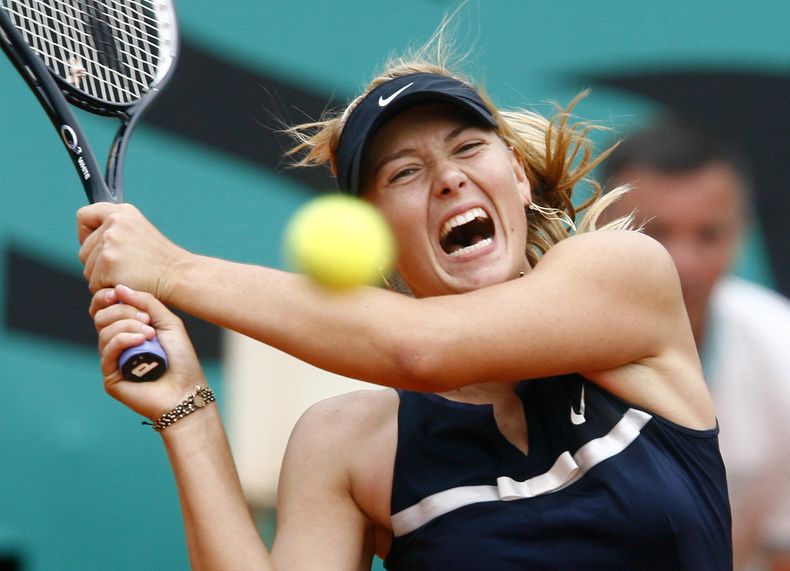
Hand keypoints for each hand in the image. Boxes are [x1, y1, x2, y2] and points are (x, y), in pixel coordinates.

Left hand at [77, 203, 184, 299]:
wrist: (178, 276)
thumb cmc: (162, 261)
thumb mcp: (140, 232)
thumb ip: (116, 230)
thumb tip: (92, 239)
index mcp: (122, 212)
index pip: (84, 216)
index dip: (85, 234)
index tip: (96, 245)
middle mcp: (114, 223)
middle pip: (84, 250)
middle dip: (97, 263)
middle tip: (124, 268)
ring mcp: (110, 243)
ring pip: (88, 269)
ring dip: (103, 278)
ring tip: (128, 276)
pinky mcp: (107, 264)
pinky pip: (94, 284)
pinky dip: (108, 290)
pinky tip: (127, 284)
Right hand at [92, 284, 205, 420]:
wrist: (186, 390)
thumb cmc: (181, 358)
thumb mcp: (168, 322)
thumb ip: (146, 303)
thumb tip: (118, 288)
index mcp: (128, 329)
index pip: (105, 308)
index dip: (107, 297)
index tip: (118, 292)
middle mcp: (117, 343)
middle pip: (102, 316)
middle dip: (124, 311)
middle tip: (148, 321)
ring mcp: (113, 360)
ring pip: (104, 331)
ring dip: (128, 326)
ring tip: (150, 334)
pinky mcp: (110, 376)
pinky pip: (108, 349)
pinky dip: (123, 339)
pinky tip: (141, 340)